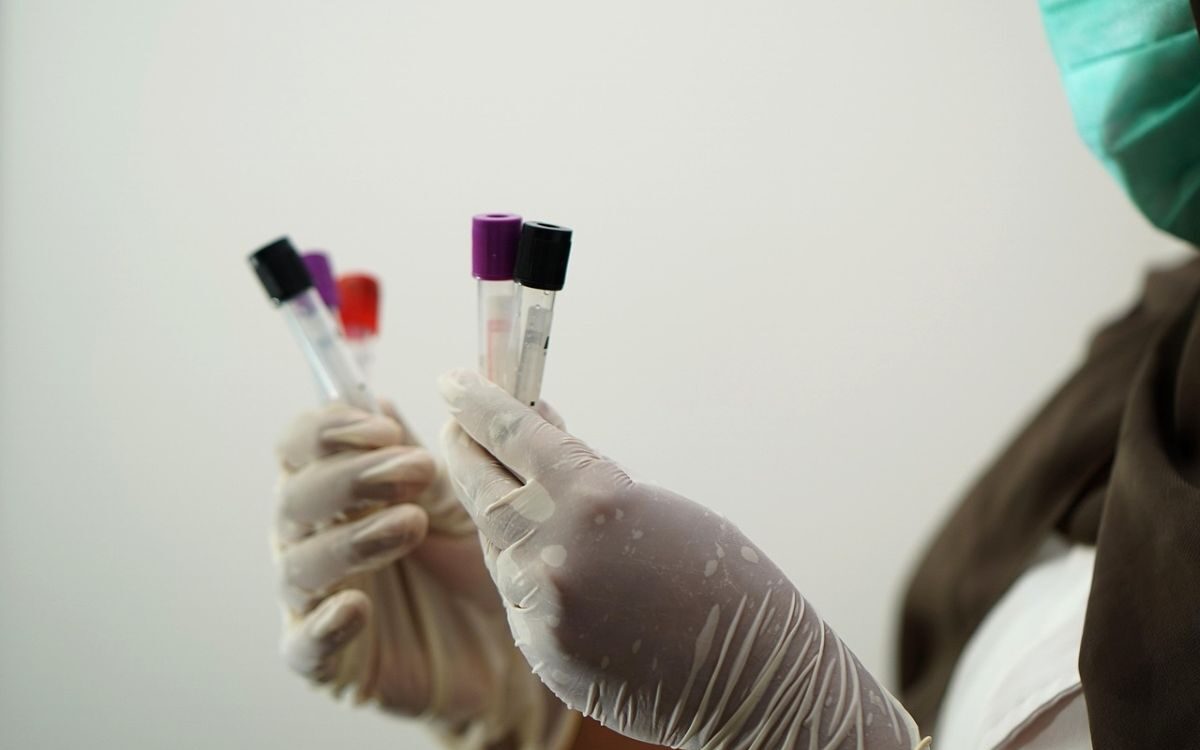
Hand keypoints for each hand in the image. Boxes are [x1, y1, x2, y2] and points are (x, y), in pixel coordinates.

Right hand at [272, 401, 575, 747]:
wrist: (517, 643)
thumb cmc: (483, 558)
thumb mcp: (466, 490)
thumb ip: (431, 443)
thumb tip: (382, 399)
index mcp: (340, 488)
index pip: (298, 445)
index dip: (329, 429)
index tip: (387, 429)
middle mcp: (317, 538)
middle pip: (292, 496)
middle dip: (350, 476)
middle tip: (417, 472)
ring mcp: (318, 600)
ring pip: (296, 564)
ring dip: (350, 537)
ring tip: (413, 525)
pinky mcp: (331, 661)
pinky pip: (302, 647)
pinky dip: (322, 626)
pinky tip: (358, 607)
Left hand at [439, 369, 927, 749]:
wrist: (751, 682)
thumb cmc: (723, 582)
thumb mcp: (654, 509)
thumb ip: (585, 478)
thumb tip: (537, 439)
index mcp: (595, 500)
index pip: (513, 435)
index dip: (478, 404)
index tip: (454, 381)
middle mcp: (555, 552)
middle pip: (482, 487)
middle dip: (464, 451)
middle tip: (455, 427)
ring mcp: (541, 608)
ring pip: (496, 544)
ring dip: (498, 513)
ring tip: (512, 490)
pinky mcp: (540, 651)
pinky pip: (517, 595)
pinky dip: (525, 569)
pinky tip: (550, 560)